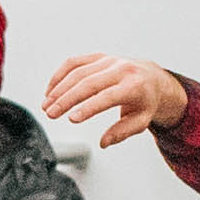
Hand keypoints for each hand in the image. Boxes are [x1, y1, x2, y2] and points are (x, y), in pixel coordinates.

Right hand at [38, 52, 180, 155]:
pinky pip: (74, 62)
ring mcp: (108, 60)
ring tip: (47, 105)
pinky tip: (50, 90)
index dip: (88, 107)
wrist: (152, 78)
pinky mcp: (98, 56)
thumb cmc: (145, 101)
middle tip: (51, 113)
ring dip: (59, 89)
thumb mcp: (141, 121)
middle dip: (66, 99)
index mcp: (134, 86)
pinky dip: (59, 76)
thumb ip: (122, 132)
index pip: (108, 96)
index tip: (72, 119)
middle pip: (88, 83)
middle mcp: (121, 69)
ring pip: (77, 72)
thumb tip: (104, 142)